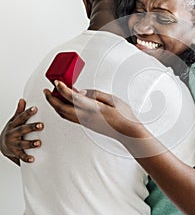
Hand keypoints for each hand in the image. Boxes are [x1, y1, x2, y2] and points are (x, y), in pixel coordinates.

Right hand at [0, 99, 43, 163]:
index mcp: (14, 124)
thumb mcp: (14, 121)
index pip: (21, 117)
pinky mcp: (15, 152)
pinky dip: (26, 157)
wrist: (2, 144)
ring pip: (22, 143)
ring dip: (30, 143)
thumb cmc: (12, 130)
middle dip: (31, 127)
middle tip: (41, 125)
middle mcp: (12, 133)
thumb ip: (19, 111)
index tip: (35, 108)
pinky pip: (21, 155)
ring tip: (39, 143)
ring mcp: (13, 143)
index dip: (27, 112)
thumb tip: (22, 99)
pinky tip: (32, 158)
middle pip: (22, 129)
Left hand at [44, 81, 164, 157]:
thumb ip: (96, 94)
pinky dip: (61, 109)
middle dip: (51, 99)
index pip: (72, 98)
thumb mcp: (112, 99)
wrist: (126, 132)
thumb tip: (82, 91)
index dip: (62, 89)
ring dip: (55, 105)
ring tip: (52, 95)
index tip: (56, 82)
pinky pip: (68, 117)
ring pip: (63, 114)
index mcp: (93, 108)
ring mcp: (85, 122)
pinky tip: (64, 104)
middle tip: (46, 89)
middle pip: (62, 108)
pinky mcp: (86, 125)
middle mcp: (86, 117)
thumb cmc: (123, 115)